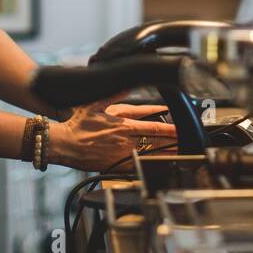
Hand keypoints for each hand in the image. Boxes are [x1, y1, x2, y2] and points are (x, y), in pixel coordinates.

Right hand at [49, 98, 177, 171]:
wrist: (64, 144)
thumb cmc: (78, 124)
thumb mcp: (96, 104)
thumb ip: (115, 93)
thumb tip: (129, 83)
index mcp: (124, 125)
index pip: (154, 126)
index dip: (171, 128)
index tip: (182, 129)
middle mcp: (125, 141)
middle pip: (156, 143)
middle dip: (174, 144)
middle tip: (188, 144)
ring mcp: (121, 155)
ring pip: (149, 156)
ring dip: (165, 156)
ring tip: (181, 156)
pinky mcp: (115, 167)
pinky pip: (136, 169)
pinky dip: (149, 168)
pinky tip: (158, 169)